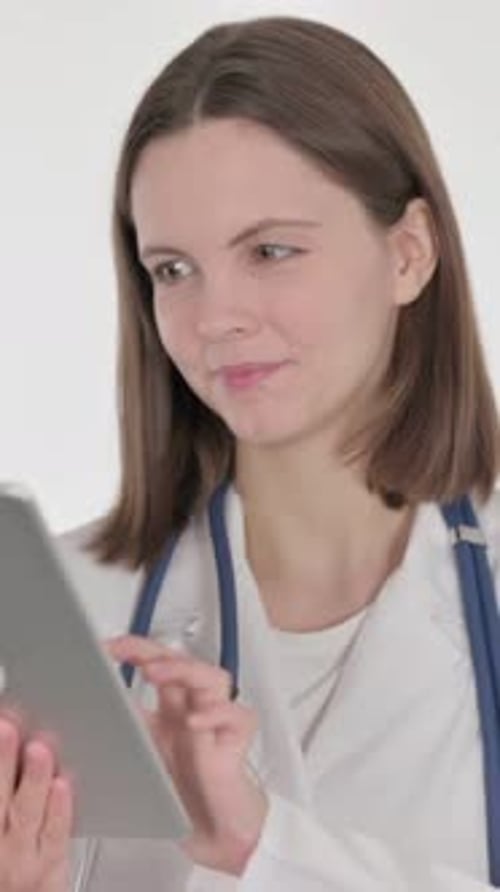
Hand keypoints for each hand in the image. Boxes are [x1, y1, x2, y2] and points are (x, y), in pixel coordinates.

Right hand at [0, 709, 73, 891]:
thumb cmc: (9, 854)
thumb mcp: (2, 818)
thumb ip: (6, 783)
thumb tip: (10, 733)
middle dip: (2, 760)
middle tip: (7, 727)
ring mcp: (20, 856)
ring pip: (25, 812)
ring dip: (32, 778)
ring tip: (39, 750)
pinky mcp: (49, 866)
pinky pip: (54, 835)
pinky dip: (58, 809)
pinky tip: (61, 785)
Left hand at [106, 635, 268, 875]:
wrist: (216, 833)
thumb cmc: (185, 794)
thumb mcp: (144, 756)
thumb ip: (126, 730)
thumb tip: (92, 710)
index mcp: (172, 709)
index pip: (157, 665)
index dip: (133, 650)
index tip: (105, 647)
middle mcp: (194, 709)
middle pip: (182, 663)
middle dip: (153, 651)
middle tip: (124, 649)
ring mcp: (216, 722)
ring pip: (212, 678)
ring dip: (183, 670)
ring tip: (155, 671)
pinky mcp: (235, 741)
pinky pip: (236, 715)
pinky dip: (216, 713)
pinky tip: (194, 719)